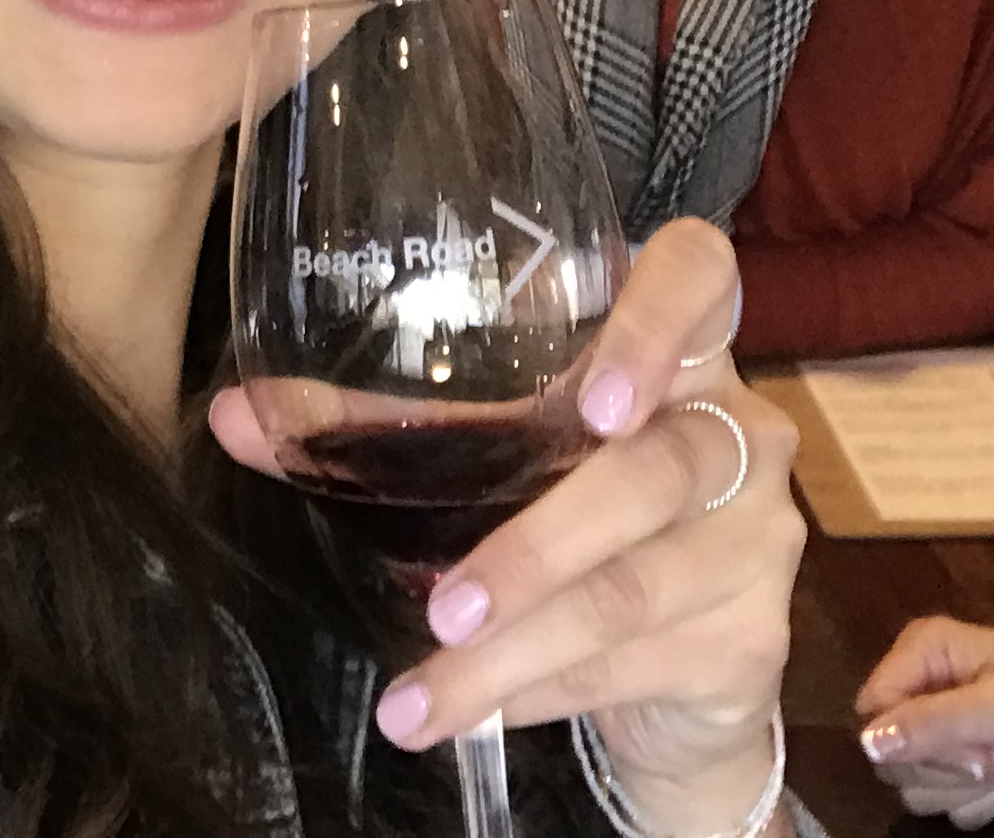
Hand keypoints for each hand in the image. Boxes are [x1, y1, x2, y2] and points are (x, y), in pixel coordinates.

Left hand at [214, 219, 799, 836]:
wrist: (682, 670)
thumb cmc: (574, 514)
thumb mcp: (499, 456)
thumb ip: (379, 432)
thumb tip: (236, 416)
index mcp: (679, 352)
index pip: (703, 279)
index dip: (656, 319)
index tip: (592, 400)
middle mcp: (738, 430)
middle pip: (652, 469)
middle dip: (537, 546)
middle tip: (445, 604)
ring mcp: (757, 537)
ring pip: (632, 588)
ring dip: (515, 651)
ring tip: (422, 695)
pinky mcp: (754, 638)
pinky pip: (638, 663)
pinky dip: (543, 693)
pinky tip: (477, 713)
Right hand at [857, 619, 993, 823]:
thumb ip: (935, 723)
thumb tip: (867, 744)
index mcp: (926, 653)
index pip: (873, 707)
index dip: (907, 736)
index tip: (964, 743)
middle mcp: (927, 694)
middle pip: (889, 753)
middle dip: (948, 765)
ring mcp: (949, 741)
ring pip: (914, 786)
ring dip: (970, 787)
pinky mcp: (972, 781)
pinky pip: (945, 810)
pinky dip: (984, 804)